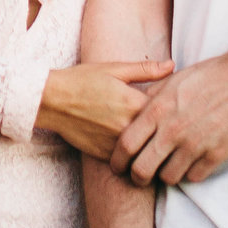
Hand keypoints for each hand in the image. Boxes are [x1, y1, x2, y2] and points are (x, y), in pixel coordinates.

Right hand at [36, 59, 174, 158]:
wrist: (51, 100)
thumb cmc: (82, 80)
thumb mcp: (114, 69)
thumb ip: (146, 70)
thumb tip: (173, 65)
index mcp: (134, 103)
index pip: (168, 111)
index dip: (174, 110)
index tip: (176, 108)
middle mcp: (128, 126)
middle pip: (160, 136)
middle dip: (167, 132)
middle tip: (174, 129)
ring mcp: (116, 144)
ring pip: (146, 153)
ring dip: (153, 149)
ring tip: (158, 143)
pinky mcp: (105, 156)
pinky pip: (129, 162)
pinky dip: (135, 157)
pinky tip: (137, 150)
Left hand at [108, 49, 227, 186]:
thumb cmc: (209, 76)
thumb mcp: (174, 80)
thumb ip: (152, 96)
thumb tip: (136, 106)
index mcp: (158, 110)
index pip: (126, 144)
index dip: (118, 159)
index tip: (118, 165)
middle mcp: (173, 130)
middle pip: (142, 169)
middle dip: (137, 176)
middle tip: (139, 176)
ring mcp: (195, 145)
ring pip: (169, 177)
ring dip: (166, 175)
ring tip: (169, 167)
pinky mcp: (216, 154)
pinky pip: (194, 177)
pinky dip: (191, 173)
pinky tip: (192, 163)